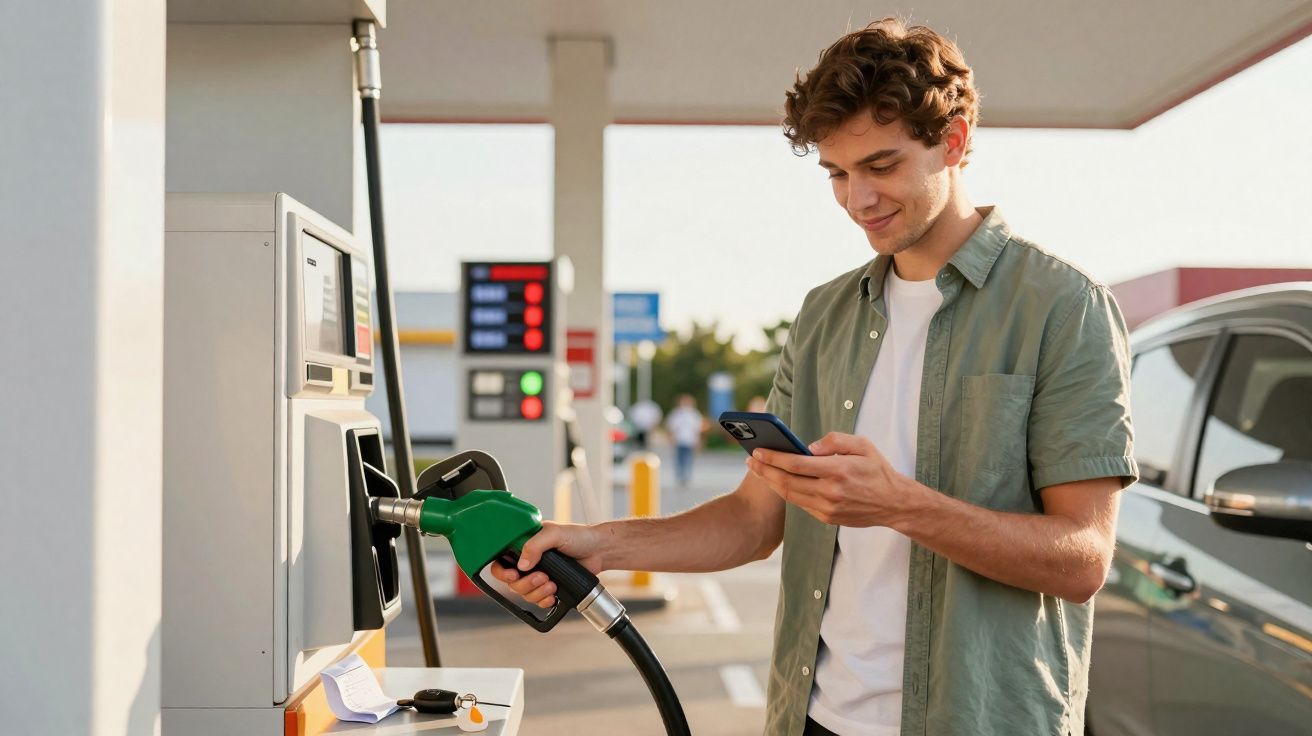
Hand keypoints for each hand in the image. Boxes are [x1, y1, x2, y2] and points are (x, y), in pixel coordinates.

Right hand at [488, 521, 606, 608]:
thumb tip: (521, 564)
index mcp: (524, 545)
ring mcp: (538, 575)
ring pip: (524, 593)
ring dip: (536, 593)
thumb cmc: (578, 536)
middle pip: (511, 582)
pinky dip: (543, 601)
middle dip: (526, 584)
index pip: (500, 561)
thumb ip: (535, 545)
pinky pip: (537, 600)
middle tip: (543, 578)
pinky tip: (554, 596)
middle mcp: (528, 561)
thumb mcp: (555, 534)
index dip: (502, 572)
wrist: (599, 551)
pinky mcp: (548, 586)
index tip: (514, 575)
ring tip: (552, 585)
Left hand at [745, 432, 915, 526]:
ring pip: (790, 495)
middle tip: (750, 460)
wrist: (894, 504)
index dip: (773, 458)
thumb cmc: (877, 470)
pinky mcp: (827, 518)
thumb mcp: (862, 445)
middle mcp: (831, 492)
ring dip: (771, 482)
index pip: (796, 464)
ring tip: (759, 470)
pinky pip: (801, 504)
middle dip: (764, 470)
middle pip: (787, 482)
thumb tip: (808, 447)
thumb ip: (834, 441)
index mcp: (838, 470)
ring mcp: (828, 508)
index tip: (757, 451)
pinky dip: (787, 492)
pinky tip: (778, 482)